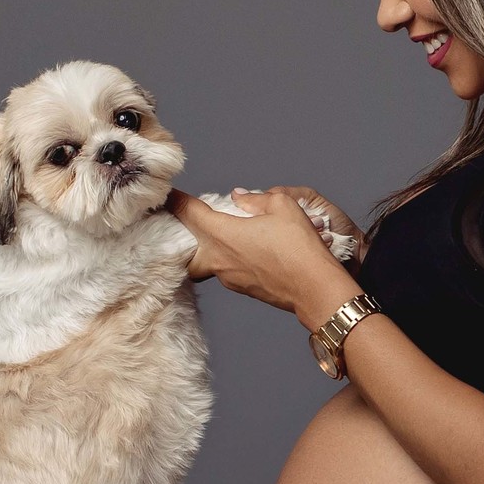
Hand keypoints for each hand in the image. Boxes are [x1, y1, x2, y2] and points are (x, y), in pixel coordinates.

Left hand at [164, 186, 364, 327]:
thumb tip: (240, 197)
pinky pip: (224, 272)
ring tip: (216, 236)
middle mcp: (218, 259)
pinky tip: (243, 251)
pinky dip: (225, 260)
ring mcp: (229, 278)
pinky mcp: (242, 289)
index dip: (176, 200)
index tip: (168, 194)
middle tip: (186, 222)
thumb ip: (256, 199)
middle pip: (185, 249)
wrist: (314, 288)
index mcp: (222, 234)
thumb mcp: (282, 206)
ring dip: (205, 250)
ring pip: (204, 264)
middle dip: (182, 235)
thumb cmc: (299, 247)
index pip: (189, 213)